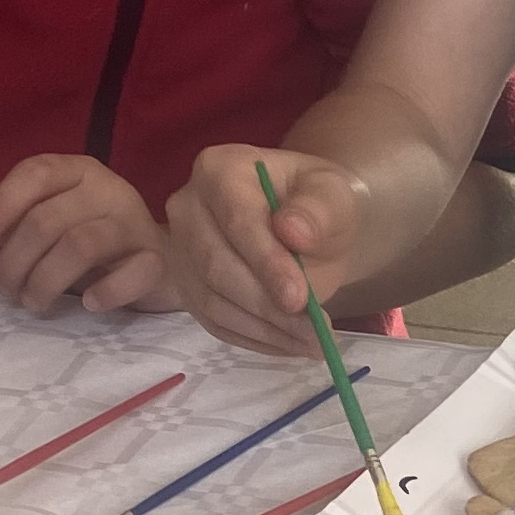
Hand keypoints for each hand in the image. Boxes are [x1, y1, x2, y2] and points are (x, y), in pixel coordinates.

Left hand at [0, 155, 178, 313]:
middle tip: (7, 293)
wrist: (156, 261)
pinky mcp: (156, 258)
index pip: (33, 173)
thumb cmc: (84, 235)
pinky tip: (88, 305)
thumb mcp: (33, 218)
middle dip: (15, 263)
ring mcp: (135, 222)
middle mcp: (107, 188)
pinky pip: (134, 271)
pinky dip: (106, 291)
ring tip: (34, 304)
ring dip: (46, 282)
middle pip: (48, 220)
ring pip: (82, 245)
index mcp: (74, 170)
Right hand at [164, 145, 362, 360]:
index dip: (266, 261)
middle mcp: (187, 207)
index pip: (235, 219)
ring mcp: (180, 252)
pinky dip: (256, 340)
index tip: (300, 297)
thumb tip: (292, 230)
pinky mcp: (188, 290)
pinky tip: (292, 344)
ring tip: (314, 342)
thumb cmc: (319, 205)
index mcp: (218, 170)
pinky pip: (215, 324)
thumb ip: (318, 209)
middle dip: (267, 304)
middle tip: (315, 331)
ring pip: (212, 301)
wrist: (311, 228)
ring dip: (265, 330)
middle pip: (215, 265)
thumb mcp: (333, 195)